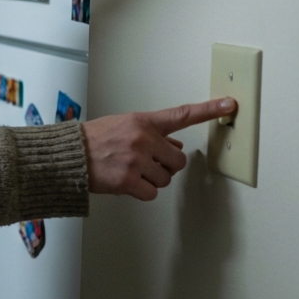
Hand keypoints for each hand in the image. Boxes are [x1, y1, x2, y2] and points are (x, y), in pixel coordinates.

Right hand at [81, 98, 235, 200]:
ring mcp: (136, 160)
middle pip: (178, 160)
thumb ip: (152, 134)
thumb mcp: (123, 126)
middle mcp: (142, 138)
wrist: (68, 155)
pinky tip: (126, 183)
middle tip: (146, 164)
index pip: (181, 114)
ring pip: (165, 179)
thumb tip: (176, 144)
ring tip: (130, 172)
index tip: (230, 105)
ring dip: (152, 180)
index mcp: (142, 122)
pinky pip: (151, 193)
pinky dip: (141, 192)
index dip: (208, 109)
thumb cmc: (94, 140)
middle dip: (166, 166)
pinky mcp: (128, 180)